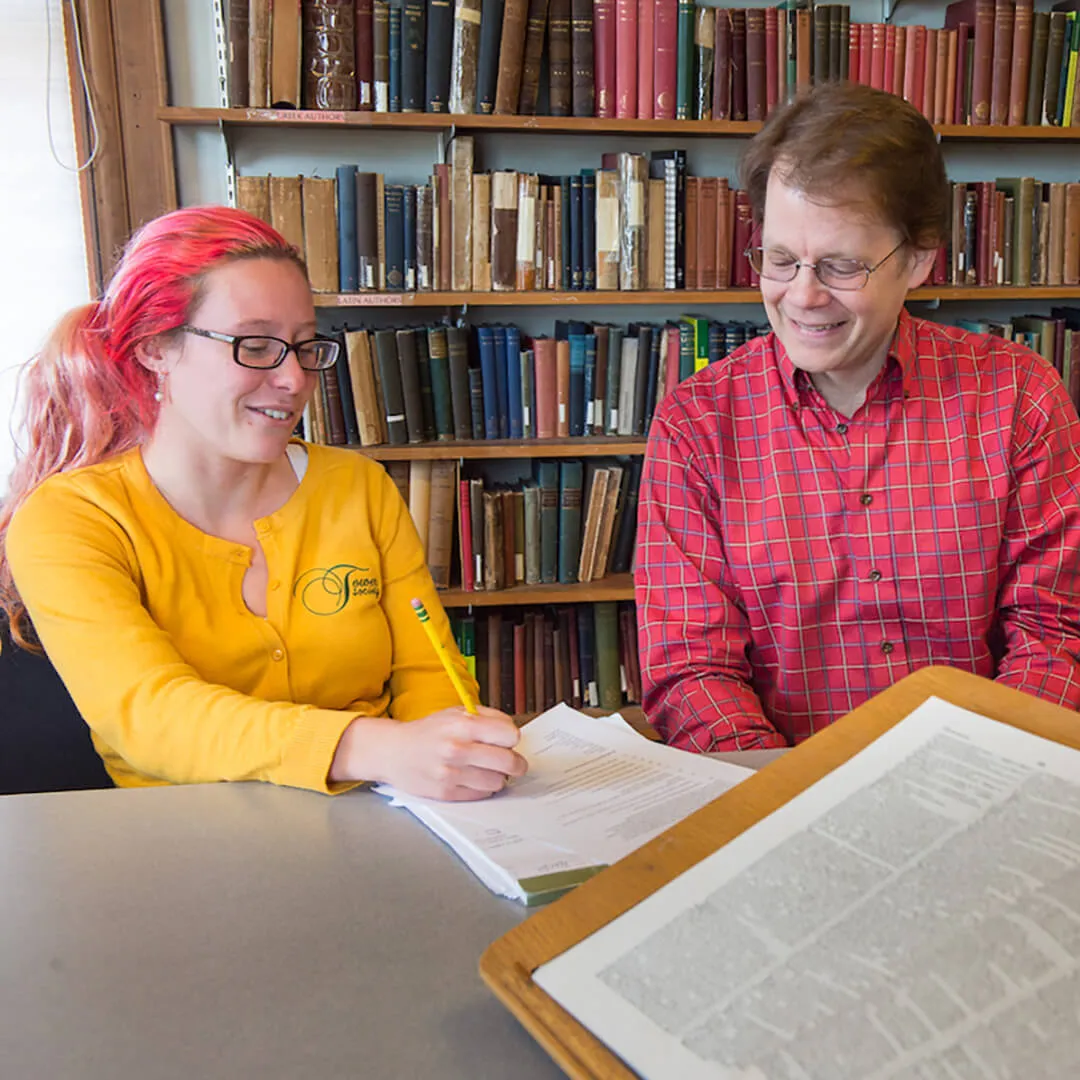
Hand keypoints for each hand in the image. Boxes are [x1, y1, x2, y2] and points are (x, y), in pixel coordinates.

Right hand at [330, 706, 527, 800]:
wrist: (394, 751)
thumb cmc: (429, 731)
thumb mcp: (456, 712)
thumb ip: (487, 717)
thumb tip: (513, 731)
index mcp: (463, 725)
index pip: (510, 735)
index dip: (512, 738)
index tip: (508, 740)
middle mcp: (458, 749)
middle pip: (509, 762)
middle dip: (516, 763)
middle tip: (514, 763)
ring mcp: (452, 773)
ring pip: (498, 782)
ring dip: (498, 777)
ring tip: (488, 769)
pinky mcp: (446, 793)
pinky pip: (482, 794)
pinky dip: (483, 787)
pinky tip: (473, 778)